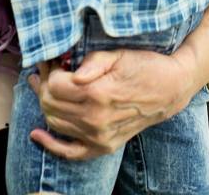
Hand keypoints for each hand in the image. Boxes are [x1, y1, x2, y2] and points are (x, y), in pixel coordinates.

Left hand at [28, 47, 199, 159]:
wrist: (171, 89)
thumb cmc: (145, 67)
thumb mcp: (118, 55)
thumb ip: (91, 62)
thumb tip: (71, 73)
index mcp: (98, 93)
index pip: (54, 85)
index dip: (49, 70)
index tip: (53, 60)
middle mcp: (96, 119)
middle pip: (50, 104)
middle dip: (43, 84)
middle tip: (46, 69)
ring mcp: (99, 136)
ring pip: (55, 122)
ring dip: (44, 104)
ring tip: (44, 86)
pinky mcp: (104, 146)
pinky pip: (71, 153)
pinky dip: (51, 145)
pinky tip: (37, 134)